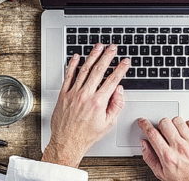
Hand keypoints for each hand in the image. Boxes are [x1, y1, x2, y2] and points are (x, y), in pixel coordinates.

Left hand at [42, 43, 129, 167]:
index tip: (125, 61)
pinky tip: (76, 57)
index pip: (113, 80)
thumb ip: (116, 105)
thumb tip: (119, 90)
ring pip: (84, 69)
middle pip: (99, 70)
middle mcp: (86, 95)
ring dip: (92, 56)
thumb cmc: (87, 134)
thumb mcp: (108, 124)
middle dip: (107, 56)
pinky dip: (72, 65)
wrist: (67, 142)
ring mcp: (73, 93)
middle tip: (112, 48)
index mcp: (98, 102)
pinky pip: (68, 76)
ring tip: (98, 47)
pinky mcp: (64, 94)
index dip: (121, 69)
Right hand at [138, 117, 188, 180]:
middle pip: (164, 123)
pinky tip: (185, 132)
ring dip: (173, 124)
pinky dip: (187, 124)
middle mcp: (179, 147)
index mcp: (168, 156)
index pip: (152, 133)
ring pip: (177, 120)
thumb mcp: (161, 174)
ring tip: (174, 132)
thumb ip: (150, 158)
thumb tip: (144, 144)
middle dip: (159, 124)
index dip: (144, 125)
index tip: (142, 122)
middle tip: (161, 131)